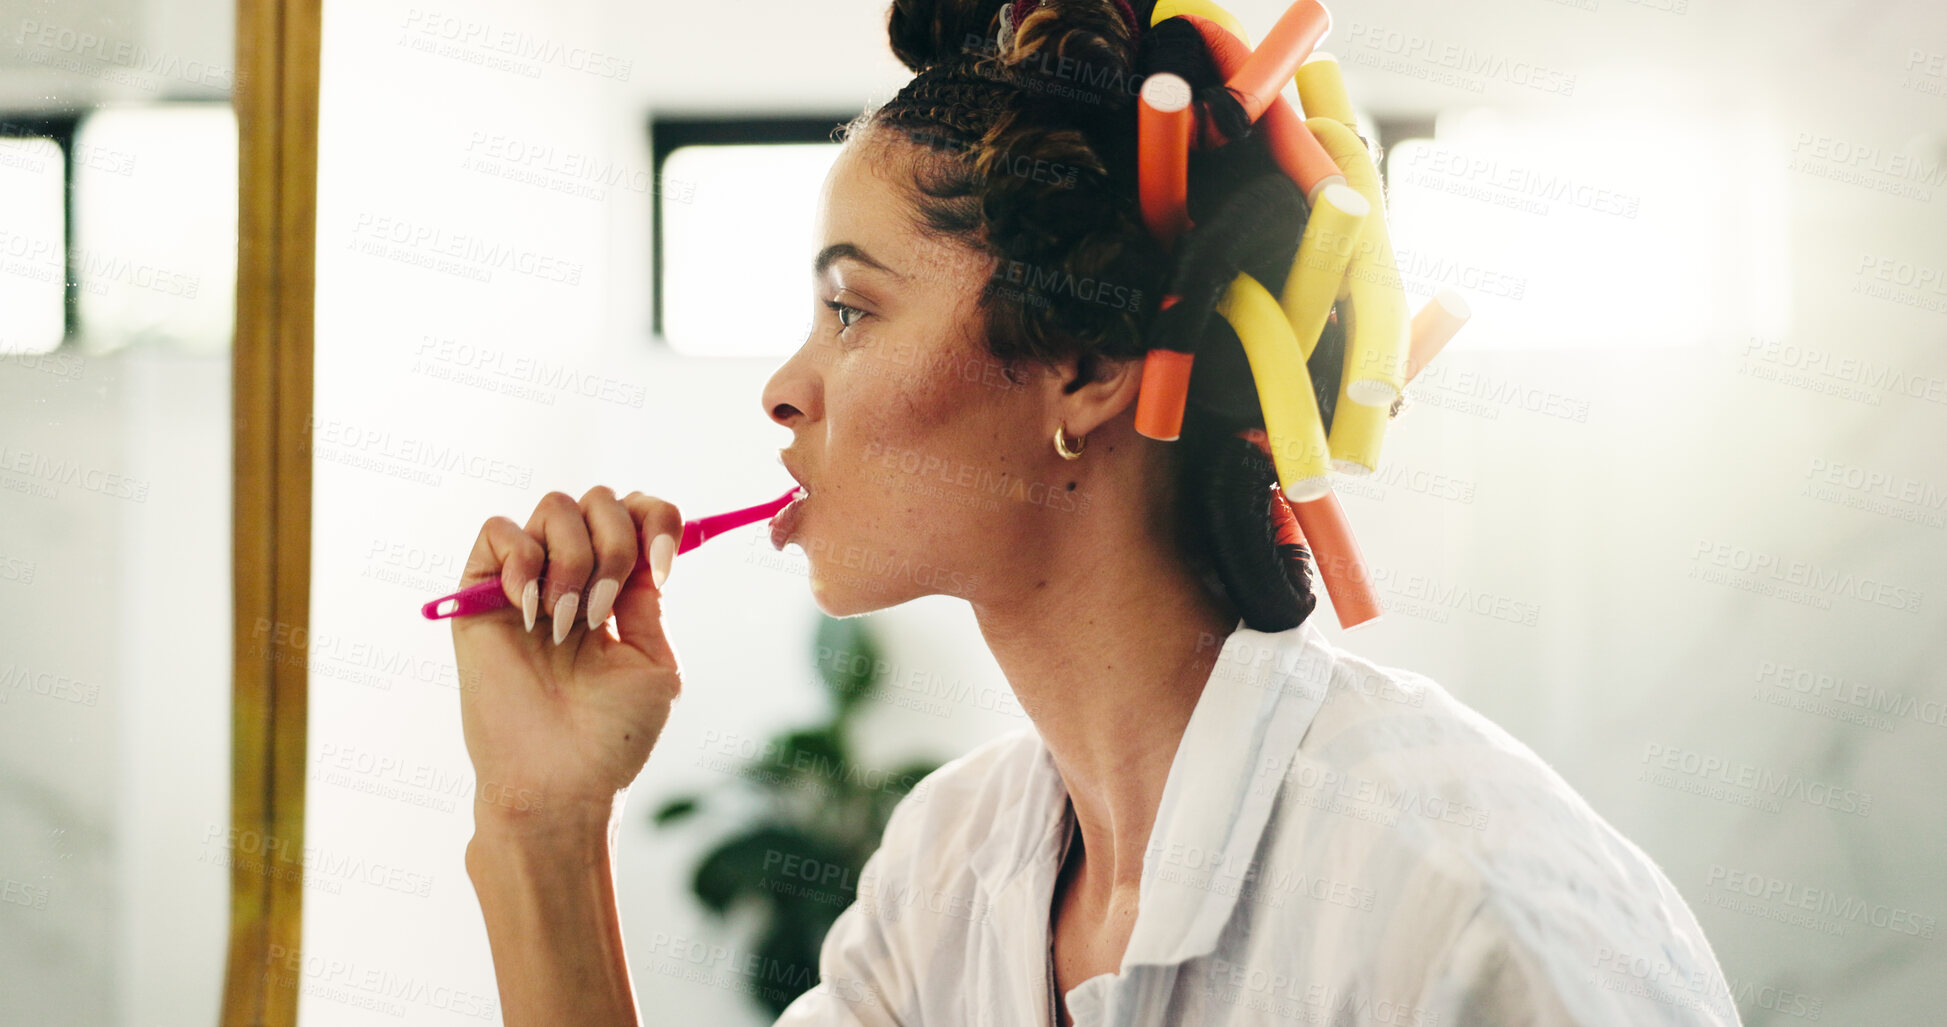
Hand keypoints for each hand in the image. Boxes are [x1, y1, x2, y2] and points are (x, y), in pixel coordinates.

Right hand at [452, 486, 683, 834]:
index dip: (655, 520)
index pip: (638, 514)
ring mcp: (525, 583)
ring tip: (565, 622)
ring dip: (574, 558)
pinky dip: (523, 559)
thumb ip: (648, 596)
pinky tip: (530, 612)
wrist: (560, 782)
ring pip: (554, 507)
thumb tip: (646, 546)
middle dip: (615, 545)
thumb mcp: (653, 660)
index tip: (661, 566)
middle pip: (600, 500)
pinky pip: (498, 531)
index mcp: (618, 591)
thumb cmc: (611, 736)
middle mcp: (573, 577)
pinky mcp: (478, 597)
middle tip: (604, 609)